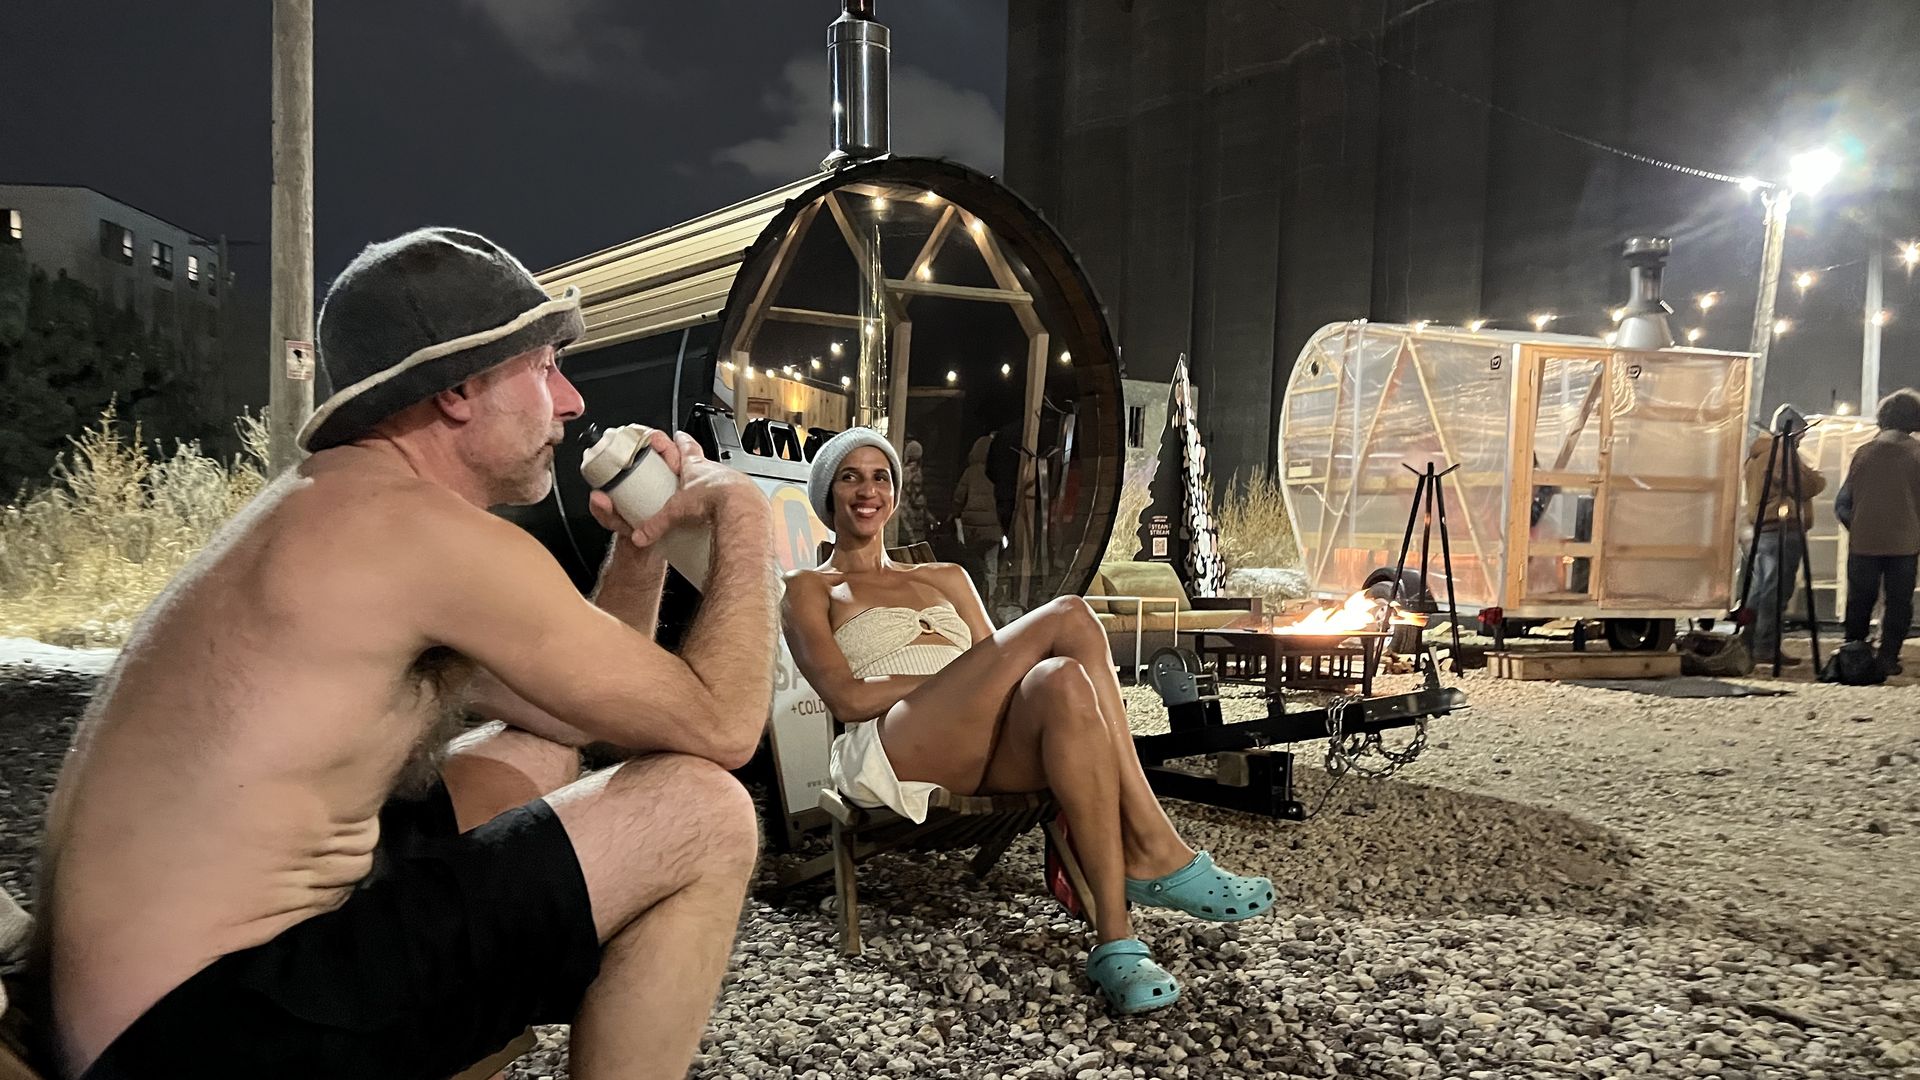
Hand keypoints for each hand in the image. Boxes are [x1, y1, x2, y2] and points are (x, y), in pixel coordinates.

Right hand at [588, 431, 764, 552]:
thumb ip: (656, 524)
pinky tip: (724, 517)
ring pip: (722, 482)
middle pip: (705, 466)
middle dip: (698, 472)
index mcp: (696, 467)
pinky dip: (729, 506)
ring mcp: (733, 482)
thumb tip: (640, 536)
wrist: (743, 507)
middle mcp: (716, 471)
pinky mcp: (747, 497)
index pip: (686, 447)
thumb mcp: (676, 511)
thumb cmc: (714, 498)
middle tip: (690, 479)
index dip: (681, 441)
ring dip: (715, 490)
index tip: (679, 436)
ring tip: (707, 504)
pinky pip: (736, 499)